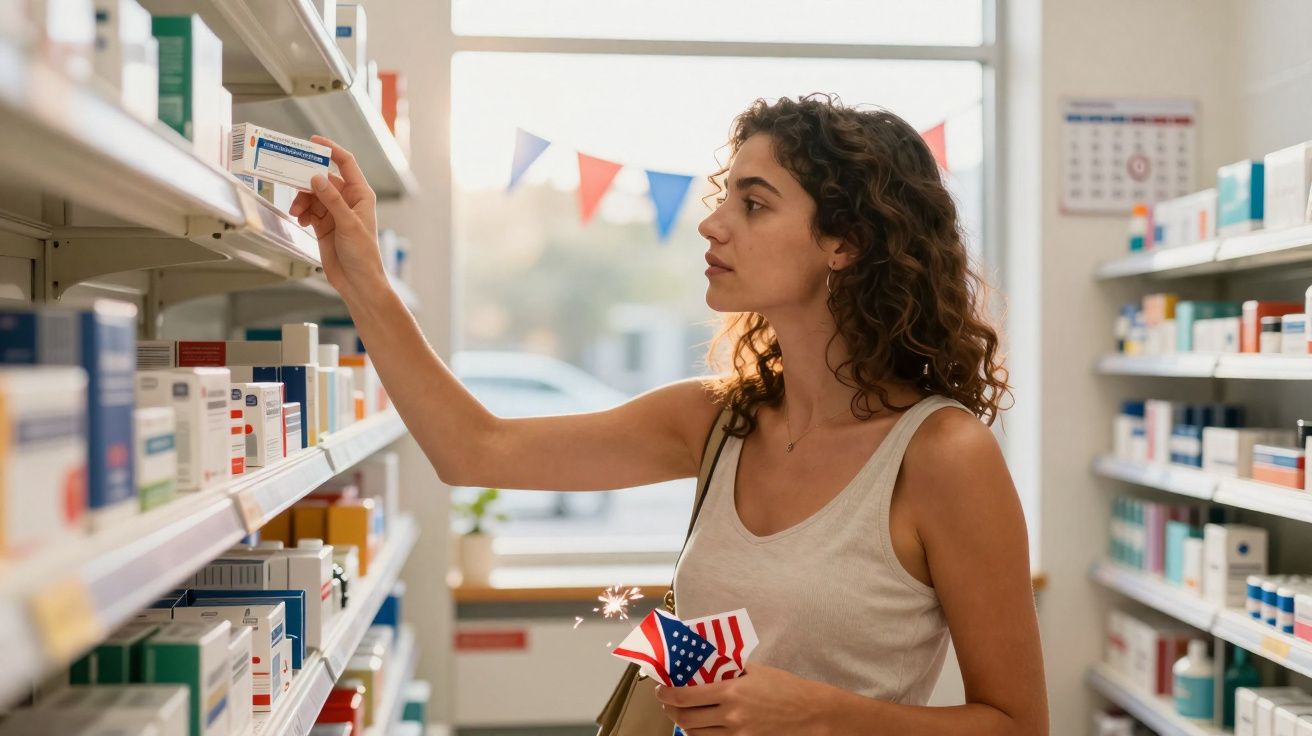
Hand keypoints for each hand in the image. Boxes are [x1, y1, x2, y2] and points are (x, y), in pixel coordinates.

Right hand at [289, 135, 387, 298]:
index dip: (330, 150)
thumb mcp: (348, 224)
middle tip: (291, 179)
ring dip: (302, 200)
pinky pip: (308, 209)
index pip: (346, 163)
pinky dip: (302, 211)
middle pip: (323, 179)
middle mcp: (348, 200)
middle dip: (307, 180)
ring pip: (312, 195)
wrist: (357, 282)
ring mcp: (335, 212)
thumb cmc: (363, 255)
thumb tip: (317, 178)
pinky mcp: (324, 224)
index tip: (313, 142)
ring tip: (298, 212)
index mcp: (361, 195)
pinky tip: (301, 220)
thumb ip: (331, 200)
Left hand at [654, 664, 837, 735]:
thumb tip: (706, 662)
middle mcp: (731, 715)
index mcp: (732, 691)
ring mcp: (737, 734)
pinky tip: (701, 727)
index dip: (667, 693)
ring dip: (684, 723)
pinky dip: (701, 735)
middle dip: (670, 709)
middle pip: (686, 718)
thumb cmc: (787, 688)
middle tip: (667, 701)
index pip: (687, 695)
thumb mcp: (756, 670)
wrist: (812, 713)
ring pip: (696, 734)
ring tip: (682, 713)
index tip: (661, 689)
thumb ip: (729, 668)